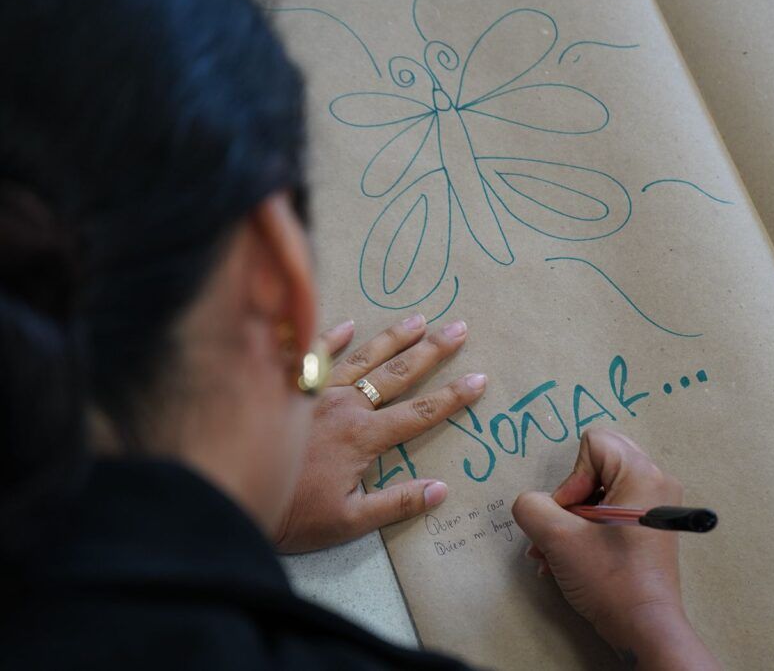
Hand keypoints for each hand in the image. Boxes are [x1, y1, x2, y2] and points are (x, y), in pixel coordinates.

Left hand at [275, 314, 485, 552]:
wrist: (228, 497)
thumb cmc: (291, 516)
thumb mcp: (348, 522)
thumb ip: (396, 503)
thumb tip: (441, 489)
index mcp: (362, 437)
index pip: (419, 413)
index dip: (453, 397)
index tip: (479, 379)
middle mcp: (343, 405)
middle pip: (396, 373)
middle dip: (432, 351)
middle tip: (458, 329)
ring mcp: (314, 392)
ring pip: (362, 357)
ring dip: (393, 337)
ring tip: (419, 319)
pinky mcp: (287, 388)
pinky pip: (312, 354)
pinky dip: (332, 337)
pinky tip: (350, 324)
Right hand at [512, 428, 719, 670]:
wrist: (644, 628)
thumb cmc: (610, 580)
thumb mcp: (558, 538)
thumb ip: (532, 506)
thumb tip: (532, 503)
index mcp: (642, 474)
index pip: (594, 443)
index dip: (573, 477)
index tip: (572, 516)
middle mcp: (656, 482)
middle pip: (597, 464)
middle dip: (570, 498)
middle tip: (563, 529)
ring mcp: (655, 505)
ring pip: (599, 491)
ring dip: (570, 520)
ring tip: (554, 554)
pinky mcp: (649, 526)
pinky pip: (610, 510)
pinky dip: (585, 529)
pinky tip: (566, 560)